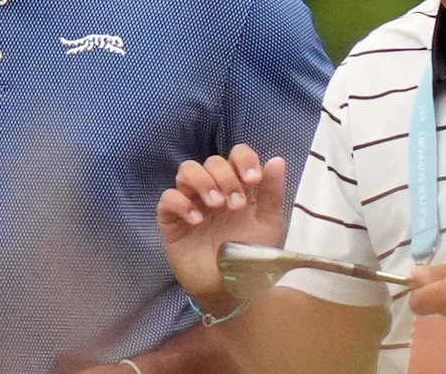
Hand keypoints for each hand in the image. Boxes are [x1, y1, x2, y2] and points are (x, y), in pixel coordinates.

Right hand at [156, 144, 288, 306]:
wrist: (233, 291)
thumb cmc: (252, 256)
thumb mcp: (269, 224)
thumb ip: (273, 193)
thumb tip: (277, 160)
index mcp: (238, 186)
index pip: (236, 155)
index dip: (244, 159)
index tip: (254, 180)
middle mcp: (214, 190)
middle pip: (212, 161)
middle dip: (226, 177)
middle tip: (236, 205)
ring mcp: (191, 203)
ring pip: (187, 170)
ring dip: (203, 182)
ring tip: (216, 205)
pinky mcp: (172, 222)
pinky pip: (168, 199)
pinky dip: (181, 204)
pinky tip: (197, 221)